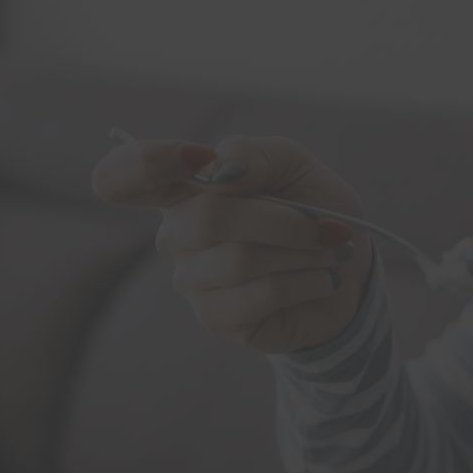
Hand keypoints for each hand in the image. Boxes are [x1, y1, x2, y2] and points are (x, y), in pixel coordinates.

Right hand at [92, 133, 376, 354]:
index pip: (121, 175)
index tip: (198, 157)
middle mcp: (176, 233)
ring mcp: (191, 279)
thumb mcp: (292, 164)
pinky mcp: (215, 317)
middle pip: (206, 217)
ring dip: (301, 252)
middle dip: (281, 219)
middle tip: (324, 226)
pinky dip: (304, 282)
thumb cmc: (314, 209)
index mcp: (182, 187)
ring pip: (239, 259)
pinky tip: (319, 280)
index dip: (146, 162)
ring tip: (326, 253)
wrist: (351, 269)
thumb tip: (214, 168)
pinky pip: (259, 295)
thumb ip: (252, 155)